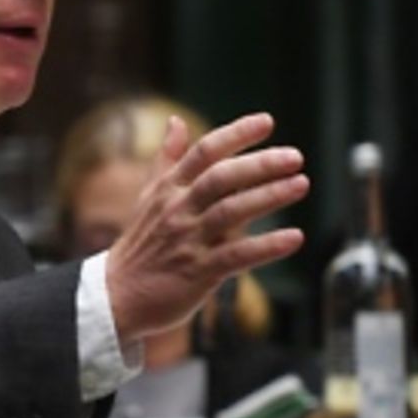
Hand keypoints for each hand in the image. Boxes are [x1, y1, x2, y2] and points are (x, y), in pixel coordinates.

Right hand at [104, 113, 306, 344]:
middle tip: (295, 157)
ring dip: (269, 197)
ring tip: (301, 184)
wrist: (117, 296)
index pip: (204, 152)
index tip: (266, 122)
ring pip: (231, 212)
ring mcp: (188, 241)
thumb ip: (167, 158)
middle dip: (260, 164)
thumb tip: (176, 120)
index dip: (236, 134)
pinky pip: (236, 255)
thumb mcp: (149, 196)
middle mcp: (178, 210)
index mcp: (168, 188)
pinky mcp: (198, 272)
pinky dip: (267, 246)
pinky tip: (294, 238)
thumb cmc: (141, 244)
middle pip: (221, 177)